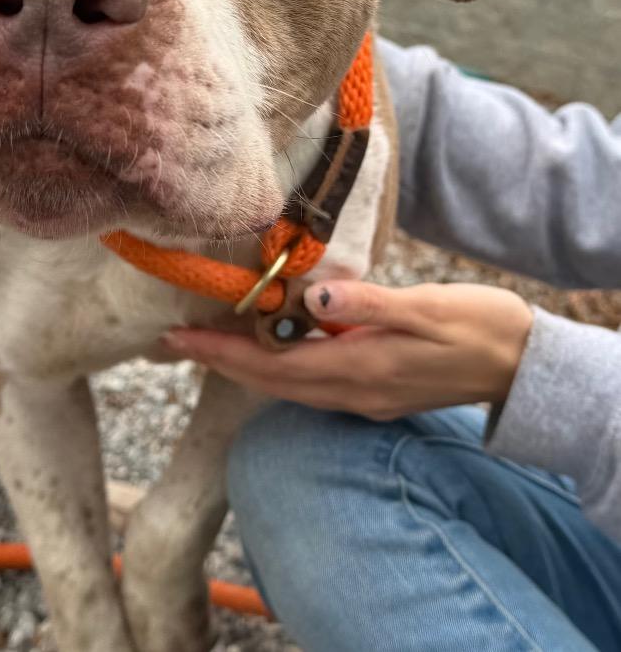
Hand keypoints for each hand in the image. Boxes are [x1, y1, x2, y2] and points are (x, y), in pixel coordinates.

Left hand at [164, 281, 533, 419]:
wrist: (520, 363)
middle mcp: (353, 392)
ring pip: (287, 387)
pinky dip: (277, 368)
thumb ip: (367, 304)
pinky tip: (267, 347)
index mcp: (359, 369)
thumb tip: (314, 297)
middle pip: (269, 382)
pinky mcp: (374, 392)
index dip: (221, 353)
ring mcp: (363, 397)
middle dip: (219, 362)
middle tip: (174, 340)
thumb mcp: (424, 307)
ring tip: (207, 343)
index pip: (271, 365)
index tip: (178, 339)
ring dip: (244, 367)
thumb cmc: (476, 326)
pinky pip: (310, 384)